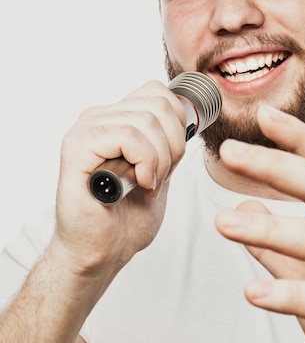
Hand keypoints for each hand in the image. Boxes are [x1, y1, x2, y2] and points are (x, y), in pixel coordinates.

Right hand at [53, 80, 186, 275]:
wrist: (101, 251)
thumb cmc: (126, 216)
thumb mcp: (160, 169)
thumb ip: (167, 140)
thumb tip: (188, 117)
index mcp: (115, 118)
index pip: (157, 91)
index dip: (178, 122)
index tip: (173, 157)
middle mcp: (97, 117)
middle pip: (159, 104)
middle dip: (174, 144)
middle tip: (162, 175)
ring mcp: (85, 130)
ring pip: (147, 120)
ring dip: (161, 158)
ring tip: (148, 183)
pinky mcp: (78, 147)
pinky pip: (129, 136)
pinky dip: (146, 162)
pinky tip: (140, 183)